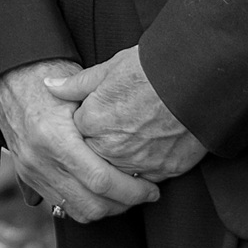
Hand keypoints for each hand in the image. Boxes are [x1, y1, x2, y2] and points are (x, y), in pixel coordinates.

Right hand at [0, 60, 162, 222]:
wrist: (7, 76)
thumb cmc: (49, 75)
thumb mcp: (78, 86)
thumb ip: (104, 111)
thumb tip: (138, 135)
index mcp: (55, 138)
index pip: (100, 180)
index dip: (132, 190)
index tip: (152, 188)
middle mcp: (40, 161)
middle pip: (92, 204)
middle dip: (125, 205)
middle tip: (147, 193)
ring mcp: (32, 172)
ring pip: (78, 212)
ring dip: (107, 209)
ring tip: (128, 194)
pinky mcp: (28, 177)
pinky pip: (62, 206)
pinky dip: (87, 205)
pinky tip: (104, 192)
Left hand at [51, 48, 205, 181]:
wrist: (196, 78)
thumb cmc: (153, 69)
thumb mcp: (110, 68)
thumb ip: (77, 84)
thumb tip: (50, 85)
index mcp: (93, 121)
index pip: (77, 134)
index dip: (88, 124)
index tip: (101, 115)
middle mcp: (111, 148)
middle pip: (95, 158)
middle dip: (101, 148)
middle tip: (118, 130)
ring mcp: (138, 162)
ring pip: (119, 174)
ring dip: (122, 164)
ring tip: (134, 144)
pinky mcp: (164, 170)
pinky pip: (147, 179)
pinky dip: (148, 170)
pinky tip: (153, 152)